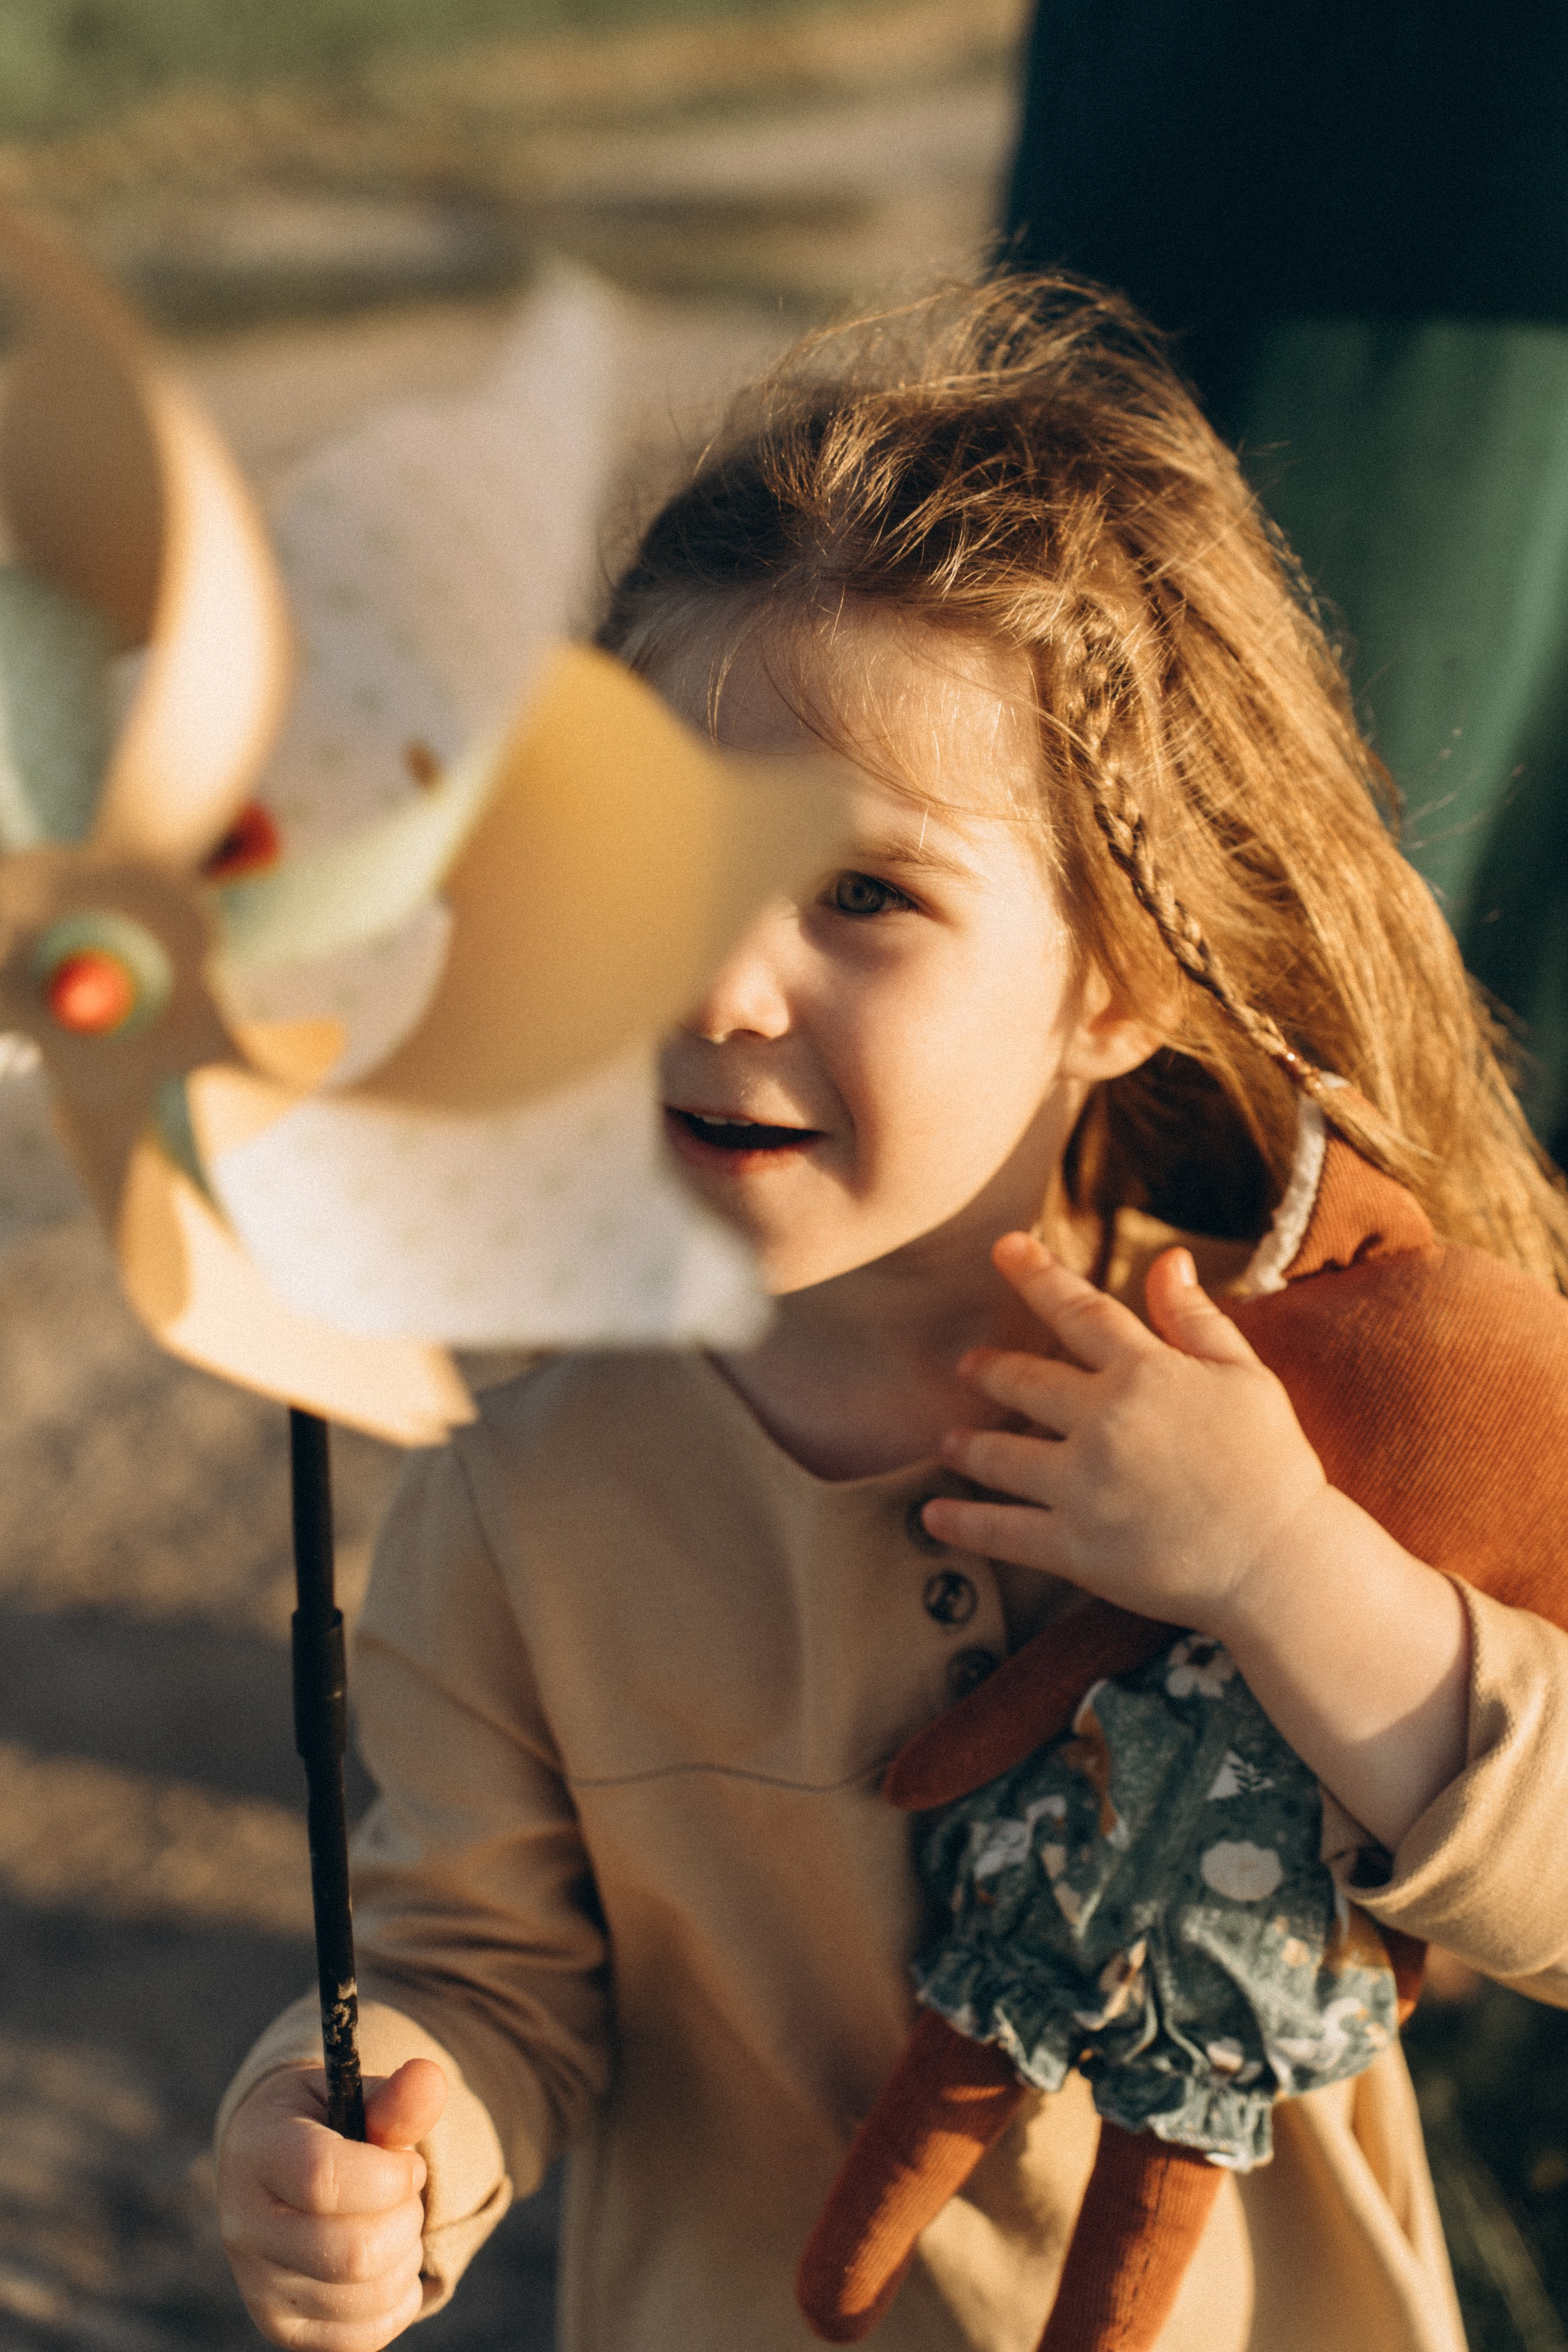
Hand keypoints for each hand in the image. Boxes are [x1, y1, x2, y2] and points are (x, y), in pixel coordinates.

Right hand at [219, 2058, 445, 2350]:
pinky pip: (365, 2336)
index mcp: (256, 2151)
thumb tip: (430, 2078)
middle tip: (404, 2193)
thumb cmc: (325, 2125)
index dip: (389, 2175)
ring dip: (406, 2256)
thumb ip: (394, 2097)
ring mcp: (258, 2287)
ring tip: (392, 2221)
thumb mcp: (351, 2097)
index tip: (407, 2163)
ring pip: (367, 2296)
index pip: (323, 2178)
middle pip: (353, 2252)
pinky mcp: (281, 2329)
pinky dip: (398, 2299)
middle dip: (406, 2218)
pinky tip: (386, 2262)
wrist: (277, 2173)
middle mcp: (244, 2227)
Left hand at [924, 1234, 1326, 1631]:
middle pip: (1026, 1383)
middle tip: (967, 1367)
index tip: (1004, 1247)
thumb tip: (1168, 1260)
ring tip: (948, 1445)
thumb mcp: (1246, 1377)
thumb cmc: (1275, 1466)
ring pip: (1002, 1457)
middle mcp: (1103, 1421)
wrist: (1282, 1562)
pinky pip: (1003, 1531)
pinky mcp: (1074, 1547)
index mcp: (1146, 1373)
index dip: (1037, 1275)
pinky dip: (962, 1524)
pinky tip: (932, 1518)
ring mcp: (1083, 1485)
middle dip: (989, 1371)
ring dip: (968, 1448)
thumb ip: (1197, 1319)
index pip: (1079, 1311)